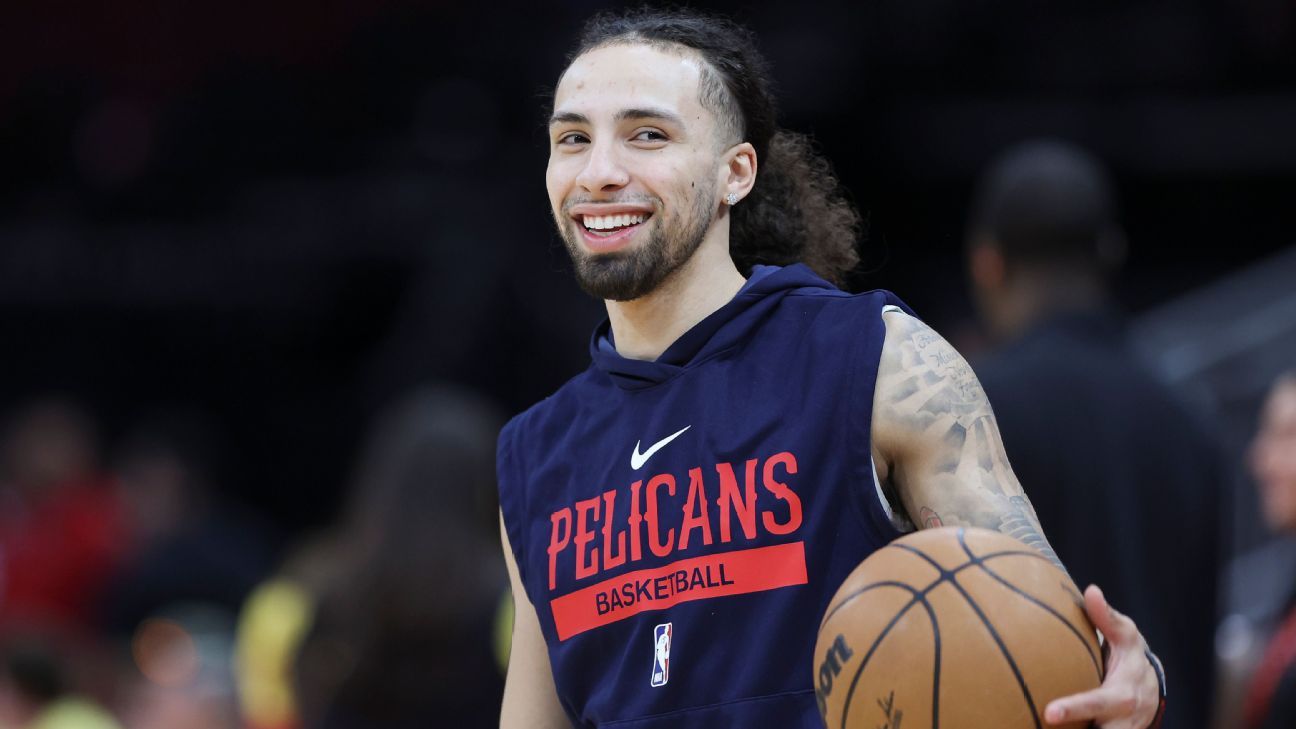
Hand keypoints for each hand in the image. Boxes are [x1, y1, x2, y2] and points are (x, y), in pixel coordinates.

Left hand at [1044, 585, 1161, 727]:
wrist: (1150, 691)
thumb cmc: (1131, 657)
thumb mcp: (1126, 637)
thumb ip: (1107, 617)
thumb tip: (1091, 591)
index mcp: (1121, 696)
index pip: (1096, 704)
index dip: (1074, 709)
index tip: (1049, 713)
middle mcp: (1119, 722)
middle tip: (1039, 724)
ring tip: (1032, 726)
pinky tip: (1038, 726)